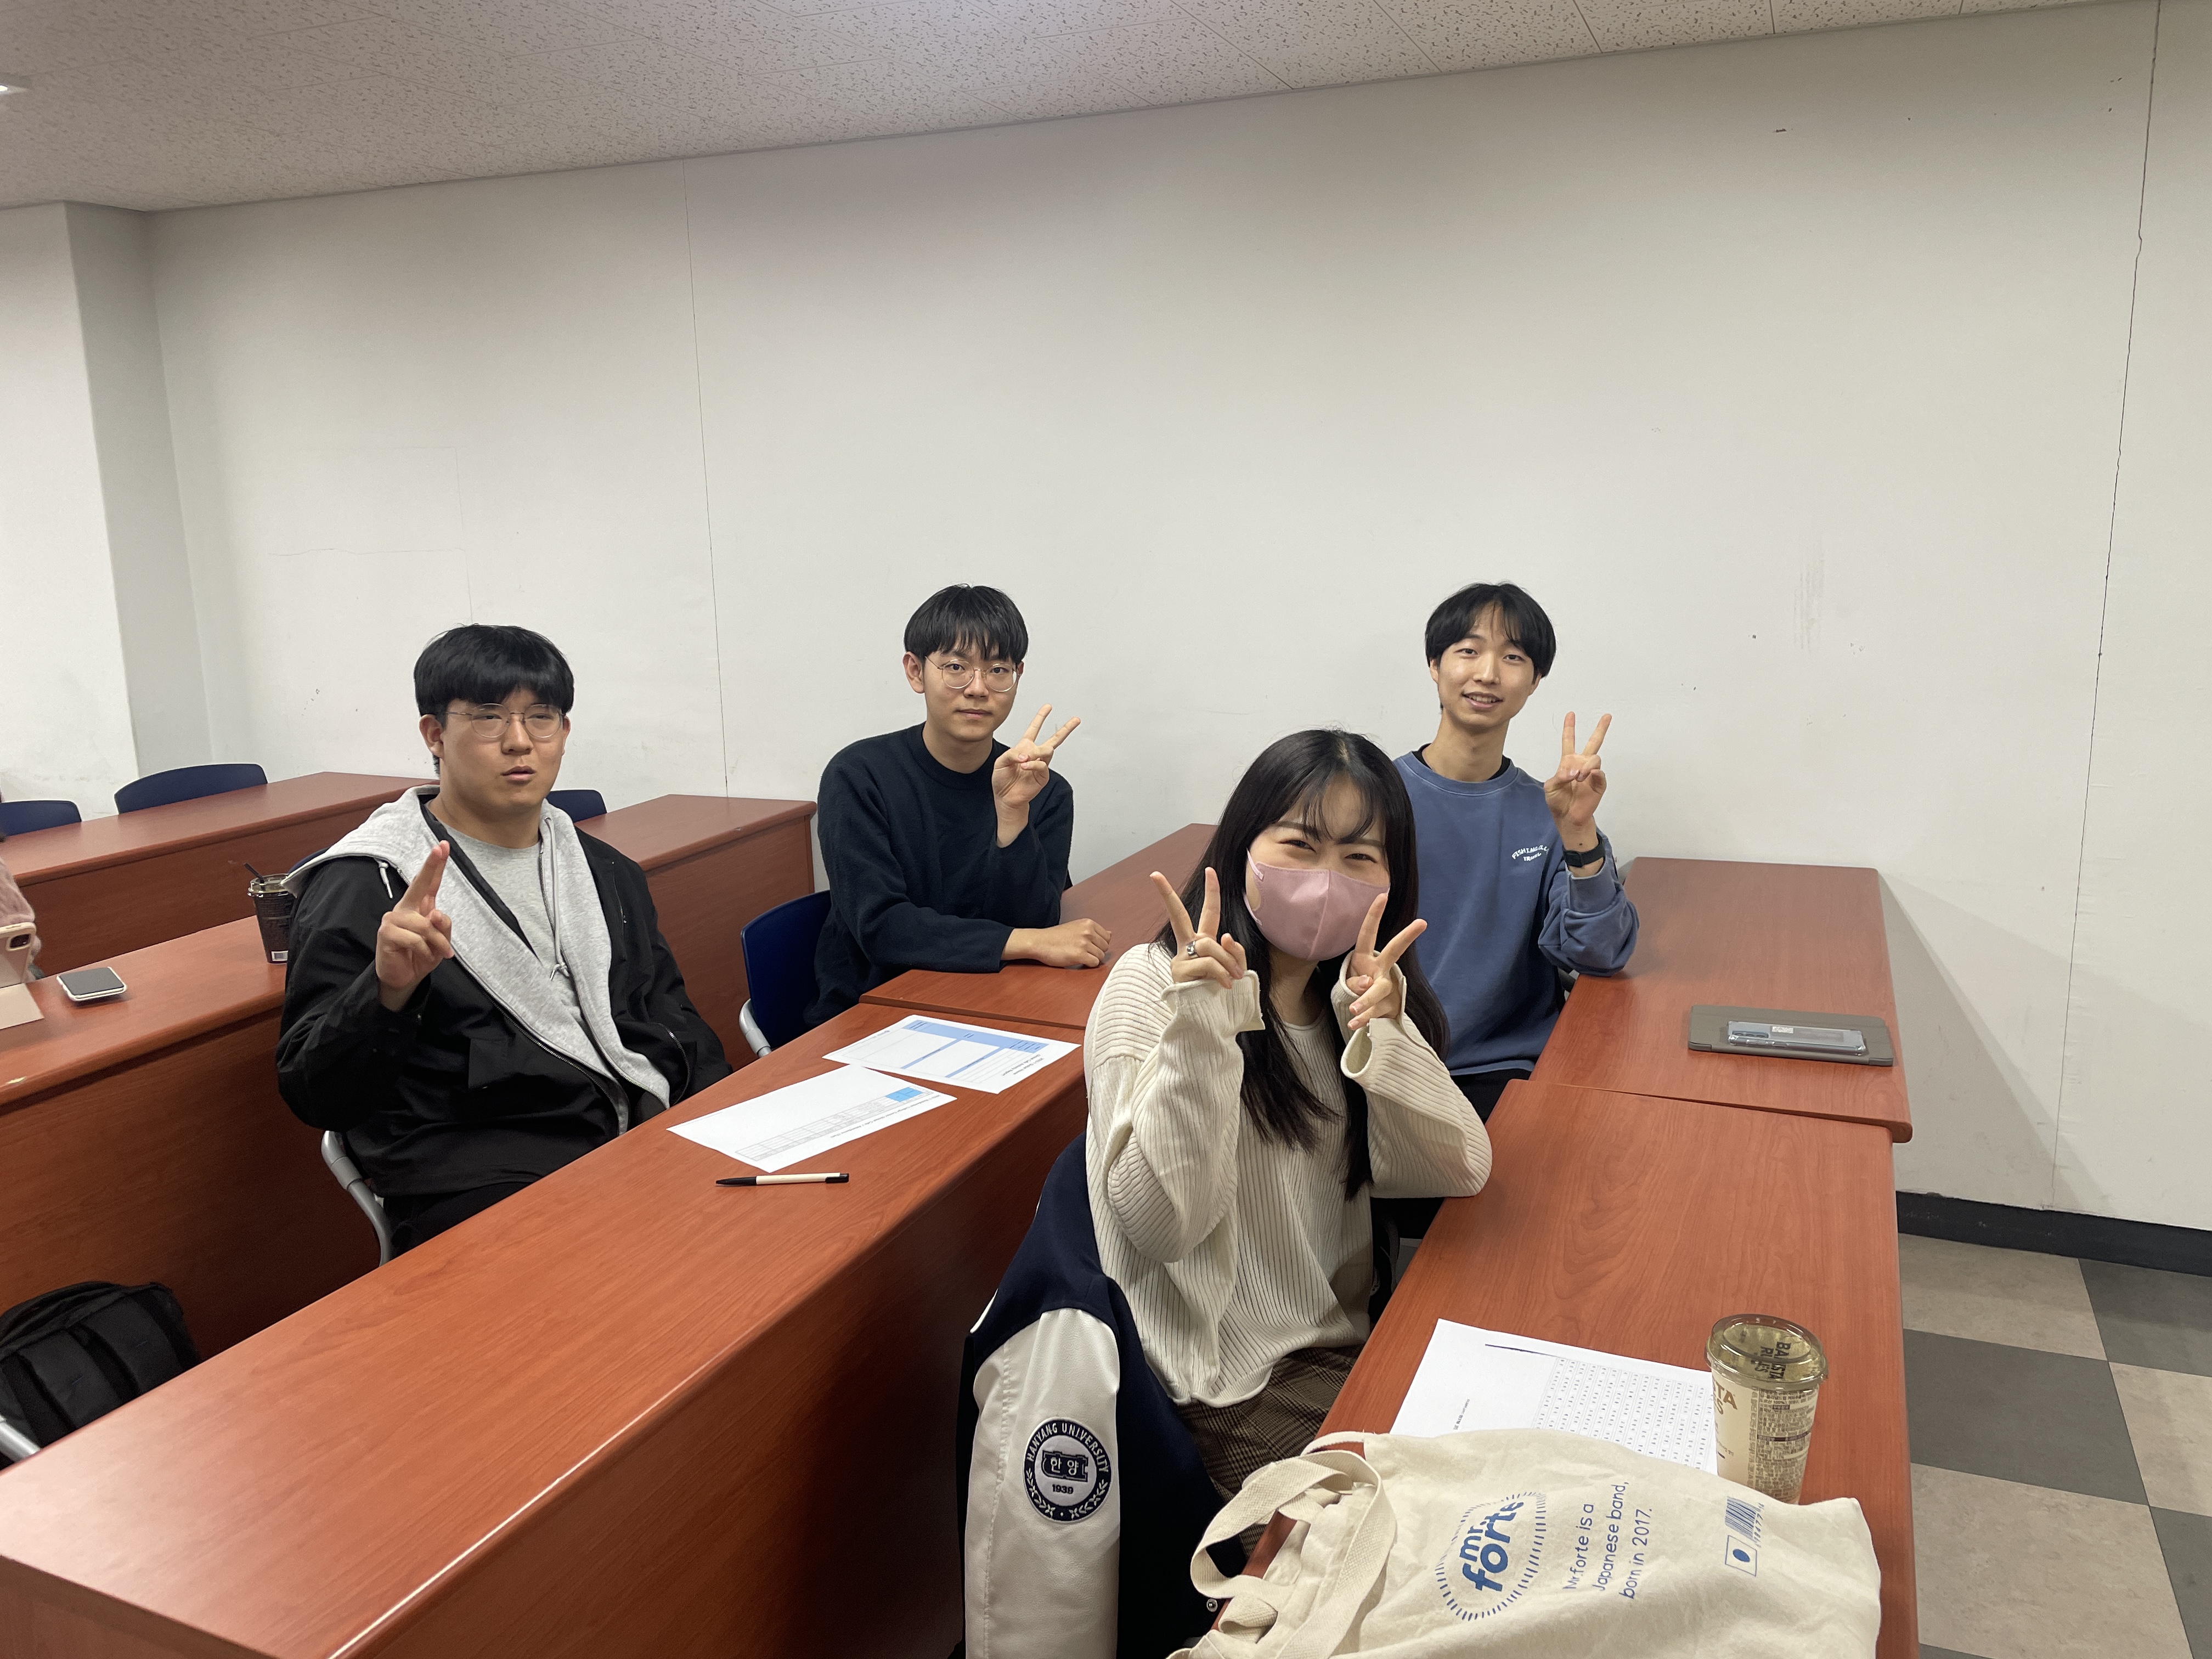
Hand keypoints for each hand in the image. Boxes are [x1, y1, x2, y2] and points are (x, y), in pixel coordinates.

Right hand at [376, 842, 454, 1009]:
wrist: (404, 978)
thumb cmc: (421, 956)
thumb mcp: (441, 942)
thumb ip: (443, 926)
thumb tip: (434, 912)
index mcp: (419, 907)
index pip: (429, 884)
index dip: (435, 865)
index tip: (443, 846)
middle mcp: (405, 909)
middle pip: (419, 885)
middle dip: (431, 866)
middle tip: (440, 848)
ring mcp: (393, 919)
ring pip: (426, 924)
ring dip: (437, 943)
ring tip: (438, 953)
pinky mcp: (386, 932)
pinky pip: (415, 939)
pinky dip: (425, 950)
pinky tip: (420, 956)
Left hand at [992, 704, 1080, 839]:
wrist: (1005, 797)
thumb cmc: (1002, 780)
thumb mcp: (1000, 762)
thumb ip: (1012, 754)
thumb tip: (1026, 754)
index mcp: (1024, 747)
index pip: (1034, 729)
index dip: (1041, 717)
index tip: (1048, 707)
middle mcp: (1035, 754)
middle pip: (1054, 738)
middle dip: (1066, 729)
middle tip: (1076, 720)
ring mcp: (1040, 764)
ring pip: (1049, 749)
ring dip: (1037, 752)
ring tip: (1025, 761)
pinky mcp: (1043, 775)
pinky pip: (1042, 764)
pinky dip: (1033, 764)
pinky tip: (1025, 766)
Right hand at [1006, 918, 1109, 968]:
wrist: (1039, 942)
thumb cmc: (1055, 936)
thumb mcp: (1076, 927)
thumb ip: (1093, 930)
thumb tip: (1110, 933)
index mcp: (1088, 923)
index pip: (1107, 937)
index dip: (1099, 944)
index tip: (1089, 946)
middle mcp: (1088, 931)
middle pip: (1105, 947)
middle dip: (1096, 951)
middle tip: (1083, 951)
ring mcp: (1084, 943)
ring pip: (1100, 956)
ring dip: (1091, 958)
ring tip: (1079, 955)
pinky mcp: (1079, 955)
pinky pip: (1094, 963)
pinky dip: (1088, 964)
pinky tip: (1078, 960)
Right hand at [1153, 866, 1246, 988]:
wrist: (1208, 1020)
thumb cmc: (1220, 992)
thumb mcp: (1234, 968)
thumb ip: (1233, 951)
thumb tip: (1226, 938)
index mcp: (1202, 941)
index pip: (1207, 913)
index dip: (1211, 891)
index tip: (1210, 869)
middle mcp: (1188, 946)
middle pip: (1178, 916)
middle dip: (1167, 895)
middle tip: (1155, 875)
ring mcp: (1181, 959)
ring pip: (1209, 945)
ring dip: (1227, 960)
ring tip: (1234, 977)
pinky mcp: (1180, 972)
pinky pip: (1207, 963)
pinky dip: (1221, 973)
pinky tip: (1226, 985)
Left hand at [1345, 893, 1425, 1030]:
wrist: (1375, 1010)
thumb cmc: (1359, 985)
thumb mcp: (1351, 980)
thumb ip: (1355, 981)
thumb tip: (1367, 983)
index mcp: (1366, 957)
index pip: (1368, 933)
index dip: (1374, 915)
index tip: (1383, 895)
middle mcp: (1379, 969)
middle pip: (1393, 950)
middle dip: (1406, 936)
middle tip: (1421, 922)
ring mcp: (1383, 987)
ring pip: (1379, 989)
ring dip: (1365, 999)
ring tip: (1354, 1009)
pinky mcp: (1384, 1006)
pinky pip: (1373, 1011)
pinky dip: (1363, 1019)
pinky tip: (1353, 1024)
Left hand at [1543, 712, 1610, 841]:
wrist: (1567, 817)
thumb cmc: (1557, 801)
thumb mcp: (1550, 787)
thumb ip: (1559, 776)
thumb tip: (1573, 772)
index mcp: (1568, 762)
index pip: (1569, 741)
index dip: (1570, 728)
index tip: (1571, 714)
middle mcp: (1581, 765)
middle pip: (1593, 743)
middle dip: (1600, 729)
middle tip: (1607, 716)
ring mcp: (1591, 774)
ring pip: (1595, 758)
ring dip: (1585, 766)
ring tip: (1578, 777)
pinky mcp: (1599, 784)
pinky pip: (1600, 774)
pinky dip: (1593, 774)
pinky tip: (1587, 778)